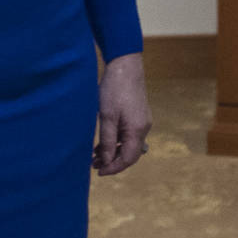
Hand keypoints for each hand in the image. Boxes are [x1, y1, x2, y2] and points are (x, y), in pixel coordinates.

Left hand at [94, 53, 151, 175]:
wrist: (125, 65)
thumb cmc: (114, 89)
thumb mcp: (107, 116)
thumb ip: (107, 140)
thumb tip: (107, 160)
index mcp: (137, 130)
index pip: (128, 159)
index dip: (114, 168)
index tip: (99, 172)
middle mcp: (143, 128)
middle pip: (129, 153)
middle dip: (112, 161)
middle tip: (94, 165)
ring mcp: (142, 120)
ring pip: (128, 143)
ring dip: (113, 150)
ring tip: (94, 155)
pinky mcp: (137, 114)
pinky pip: (128, 134)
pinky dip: (116, 140)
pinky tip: (102, 140)